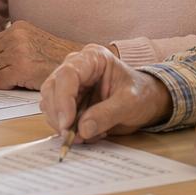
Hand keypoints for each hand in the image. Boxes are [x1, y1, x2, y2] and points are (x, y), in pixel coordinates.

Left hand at [0, 20, 81, 90]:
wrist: (80, 66)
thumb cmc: (55, 59)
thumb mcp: (32, 42)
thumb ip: (11, 45)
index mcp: (18, 27)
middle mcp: (16, 35)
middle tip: (6, 77)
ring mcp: (18, 51)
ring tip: (16, 79)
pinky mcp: (22, 68)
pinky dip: (6, 86)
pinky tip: (22, 83)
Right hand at [40, 44, 172, 141]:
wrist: (146, 101)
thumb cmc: (142, 95)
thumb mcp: (130, 103)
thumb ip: (107, 114)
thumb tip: (82, 129)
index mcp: (93, 58)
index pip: (67, 74)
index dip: (63, 99)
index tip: (67, 124)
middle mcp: (76, 67)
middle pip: (52, 88)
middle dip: (58, 114)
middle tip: (71, 136)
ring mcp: (70, 83)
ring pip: (49, 102)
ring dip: (62, 123)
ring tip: (86, 135)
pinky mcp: (68, 99)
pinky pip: (56, 115)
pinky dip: (67, 128)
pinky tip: (86, 133)